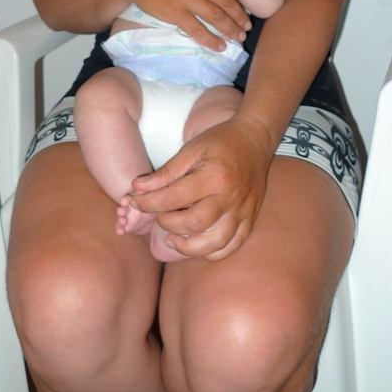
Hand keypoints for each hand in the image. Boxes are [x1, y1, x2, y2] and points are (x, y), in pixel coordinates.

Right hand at [119, 0, 250, 50]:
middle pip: (226, 3)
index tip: (243, 12)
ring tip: (238, 39)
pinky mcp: (175, 12)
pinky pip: (197, 29)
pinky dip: (211, 40)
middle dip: (239, 18)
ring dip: (230, 30)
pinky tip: (219, 46)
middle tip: (246, 29)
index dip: (239, 2)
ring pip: (216, 17)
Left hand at [130, 117, 272, 258]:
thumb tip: (138, 187)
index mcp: (213, 176)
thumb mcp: (191, 148)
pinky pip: (232, 245)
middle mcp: (230, 197)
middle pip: (193, 224)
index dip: (149, 203)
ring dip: (188, 247)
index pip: (174, 198)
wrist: (255, 139)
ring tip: (172, 239)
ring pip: (214, 243)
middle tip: (158, 214)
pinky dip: (212, 252)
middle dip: (166, 223)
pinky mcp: (250, 218)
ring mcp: (242, 211)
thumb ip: (166, 171)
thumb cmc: (221, 141)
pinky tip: (196, 244)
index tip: (136, 201)